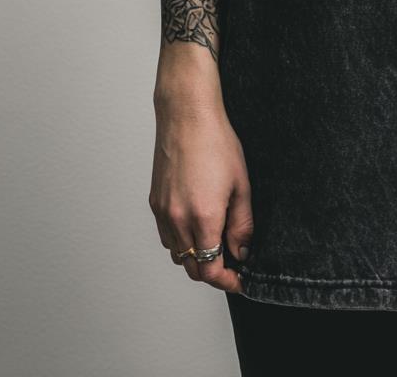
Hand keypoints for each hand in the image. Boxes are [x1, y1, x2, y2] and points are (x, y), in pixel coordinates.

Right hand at [149, 95, 253, 293]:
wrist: (187, 116)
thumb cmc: (216, 143)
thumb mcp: (241, 184)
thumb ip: (242, 224)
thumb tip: (242, 251)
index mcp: (203, 217)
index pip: (210, 269)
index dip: (226, 281)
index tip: (239, 280)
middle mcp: (178, 220)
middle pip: (192, 268)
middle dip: (213, 272)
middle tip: (232, 265)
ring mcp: (163, 212)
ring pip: (177, 254)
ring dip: (196, 258)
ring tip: (216, 243)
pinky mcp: (154, 203)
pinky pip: (166, 236)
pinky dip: (181, 242)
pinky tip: (196, 227)